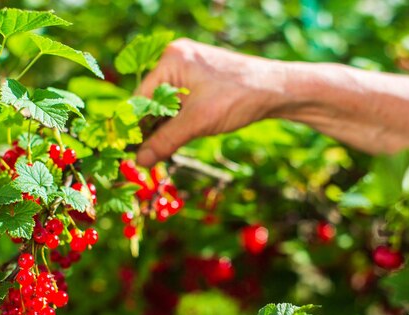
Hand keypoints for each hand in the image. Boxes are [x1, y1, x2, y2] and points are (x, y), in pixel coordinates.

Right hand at [136, 38, 286, 165]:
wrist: (279, 91)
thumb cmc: (239, 98)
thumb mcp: (198, 122)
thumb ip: (166, 141)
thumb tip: (140, 161)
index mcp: (171, 60)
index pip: (140, 98)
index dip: (135, 128)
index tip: (130, 153)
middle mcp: (177, 59)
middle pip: (152, 101)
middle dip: (150, 129)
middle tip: (146, 158)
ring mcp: (190, 68)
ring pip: (166, 104)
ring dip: (164, 128)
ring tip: (161, 153)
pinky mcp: (202, 79)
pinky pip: (180, 102)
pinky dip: (178, 121)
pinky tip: (177, 139)